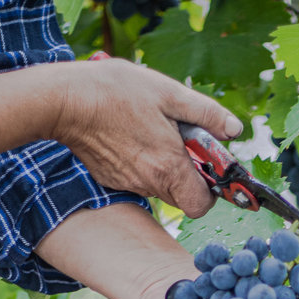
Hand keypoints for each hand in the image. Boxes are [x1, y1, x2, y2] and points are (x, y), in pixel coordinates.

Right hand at [50, 59, 241, 218]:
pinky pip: (137, 177)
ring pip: (160, 185)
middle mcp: (149, 183)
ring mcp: (128, 183)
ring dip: (165, 165)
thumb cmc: (116, 92)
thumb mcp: (170, 93)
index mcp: (169, 167)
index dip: (212, 190)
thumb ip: (207, 114)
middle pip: (182, 194)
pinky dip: (142, 162)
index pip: (202, 205)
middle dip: (189, 172)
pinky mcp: (111, 178)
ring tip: (152, 130)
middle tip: (182, 140)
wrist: (65, 101)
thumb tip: (234, 130)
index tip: (209, 165)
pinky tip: (131, 135)